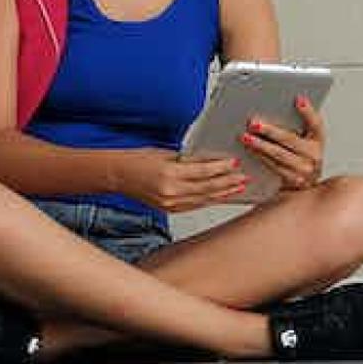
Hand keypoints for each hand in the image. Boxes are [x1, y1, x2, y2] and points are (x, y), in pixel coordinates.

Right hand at [116, 148, 248, 211]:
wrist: (118, 175)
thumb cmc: (138, 160)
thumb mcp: (165, 154)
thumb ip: (188, 160)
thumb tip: (211, 162)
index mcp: (169, 174)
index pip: (202, 172)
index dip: (220, 168)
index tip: (234, 164)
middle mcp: (170, 192)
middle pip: (207, 188)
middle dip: (228, 183)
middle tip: (244, 178)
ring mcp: (170, 203)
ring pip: (203, 199)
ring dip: (223, 194)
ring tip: (238, 188)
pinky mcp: (169, 209)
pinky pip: (195, 205)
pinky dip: (209, 200)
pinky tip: (220, 196)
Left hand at [240, 95, 326, 190]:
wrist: (306, 183)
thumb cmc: (301, 155)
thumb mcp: (304, 138)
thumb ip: (296, 123)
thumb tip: (281, 104)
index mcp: (318, 140)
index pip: (316, 124)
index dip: (308, 112)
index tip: (298, 100)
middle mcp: (314, 155)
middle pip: (290, 140)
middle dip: (270, 131)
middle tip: (253, 123)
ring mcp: (304, 170)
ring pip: (279, 155)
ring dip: (260, 145)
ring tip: (246, 137)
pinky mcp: (292, 180)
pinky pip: (273, 166)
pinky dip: (260, 156)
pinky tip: (250, 149)